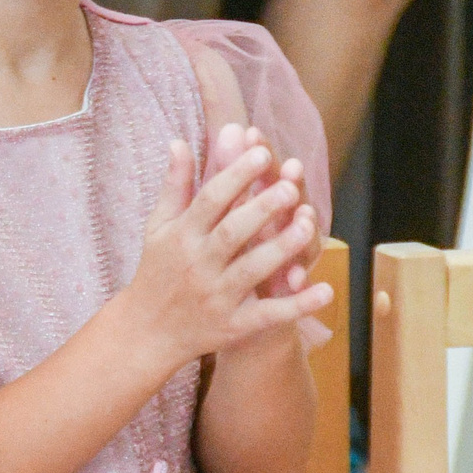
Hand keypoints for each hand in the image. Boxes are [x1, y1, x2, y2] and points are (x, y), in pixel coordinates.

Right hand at [124, 140, 335, 366]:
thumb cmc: (157, 269)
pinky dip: (297, 306)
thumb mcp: (159, 226)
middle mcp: (198, 264)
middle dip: (262, 209)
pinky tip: (326, 291)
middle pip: (232, 233)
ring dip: (281, 249)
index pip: (209, 200)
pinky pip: (267, 315)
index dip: (235, 176)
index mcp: (181, 236)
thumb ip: (175, 185)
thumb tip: (179, 141)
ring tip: (309, 224)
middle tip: (290, 186)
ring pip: (252, 270)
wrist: (146, 331)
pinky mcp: (232, 326)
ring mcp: (216, 296)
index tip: (261, 152)